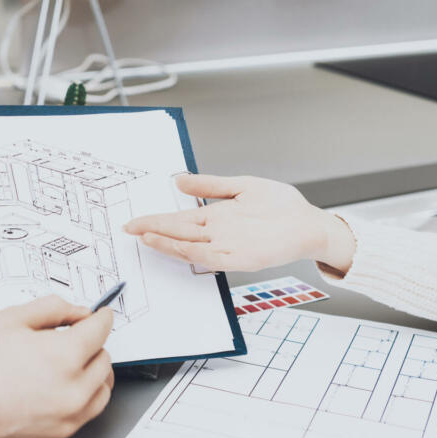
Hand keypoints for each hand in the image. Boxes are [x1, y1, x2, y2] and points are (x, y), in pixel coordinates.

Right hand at [0, 296, 114, 437]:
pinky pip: (80, 417)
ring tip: (66, 367)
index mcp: (64, 357)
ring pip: (100, 394)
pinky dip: (75, 402)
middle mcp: (72, 393)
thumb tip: (77, 313)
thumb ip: (51, 310)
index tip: (100, 316)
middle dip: (93, 347)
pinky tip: (50, 392)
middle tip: (74, 339)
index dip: (100, 318)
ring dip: (91, 377)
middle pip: (105, 363)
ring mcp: (66, 421)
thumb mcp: (8, 320)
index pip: (101, 332)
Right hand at [123, 174, 355, 272]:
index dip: (155, 220)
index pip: (178, 219)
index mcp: (217, 217)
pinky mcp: (237, 257)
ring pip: (186, 244)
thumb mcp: (243, 186)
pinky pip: (205, 255)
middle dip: (151, 229)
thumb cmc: (283, 208)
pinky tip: (170, 244)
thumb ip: (211, 185)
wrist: (310, 224)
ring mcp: (226, 245)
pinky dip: (186, 251)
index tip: (135, 219)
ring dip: (163, 241)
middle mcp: (218, 232)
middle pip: (177, 231)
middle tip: (126, 227)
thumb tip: (180, 180)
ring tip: (141, 234)